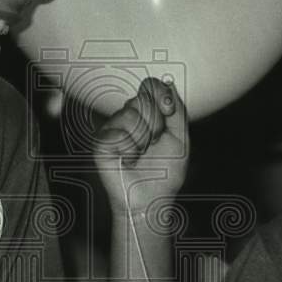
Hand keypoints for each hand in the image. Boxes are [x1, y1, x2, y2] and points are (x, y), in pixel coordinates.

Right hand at [93, 77, 188, 214]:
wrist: (151, 197)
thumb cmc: (165, 171)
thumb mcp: (181, 138)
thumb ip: (177, 110)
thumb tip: (169, 83)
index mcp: (148, 113)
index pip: (149, 86)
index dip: (160, 94)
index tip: (168, 111)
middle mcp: (129, 116)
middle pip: (142, 99)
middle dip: (156, 124)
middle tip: (154, 142)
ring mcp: (114, 127)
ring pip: (130, 114)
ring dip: (143, 139)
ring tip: (140, 153)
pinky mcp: (101, 141)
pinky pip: (118, 132)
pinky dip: (129, 149)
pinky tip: (128, 159)